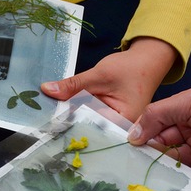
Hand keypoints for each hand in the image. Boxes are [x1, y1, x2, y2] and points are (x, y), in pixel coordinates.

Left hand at [41, 37, 176, 120]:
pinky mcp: (106, 116)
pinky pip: (87, 115)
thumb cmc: (130, 67)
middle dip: (66, 119)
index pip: (90, 126)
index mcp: (122, 123)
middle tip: (44, 119)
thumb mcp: (99, 74)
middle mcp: (119, 128)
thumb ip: (74, 85)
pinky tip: (61, 108)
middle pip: (86, 126)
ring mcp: (112, 123)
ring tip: (49, 116)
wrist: (146, 61)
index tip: (47, 121)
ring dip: (69, 114)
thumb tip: (47, 90)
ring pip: (84, 120)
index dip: (68, 122)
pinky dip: (76, 109)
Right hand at [128, 87, 190, 180]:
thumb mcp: (190, 103)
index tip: (127, 143)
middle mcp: (189, 131)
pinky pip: (188, 178)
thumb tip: (132, 134)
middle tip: (133, 160)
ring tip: (147, 173)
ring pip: (171, 161)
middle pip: (160, 143)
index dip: (141, 132)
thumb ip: (158, 115)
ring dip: (159, 166)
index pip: (155, 122)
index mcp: (184, 112)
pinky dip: (176, 180)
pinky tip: (164, 182)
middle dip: (148, 151)